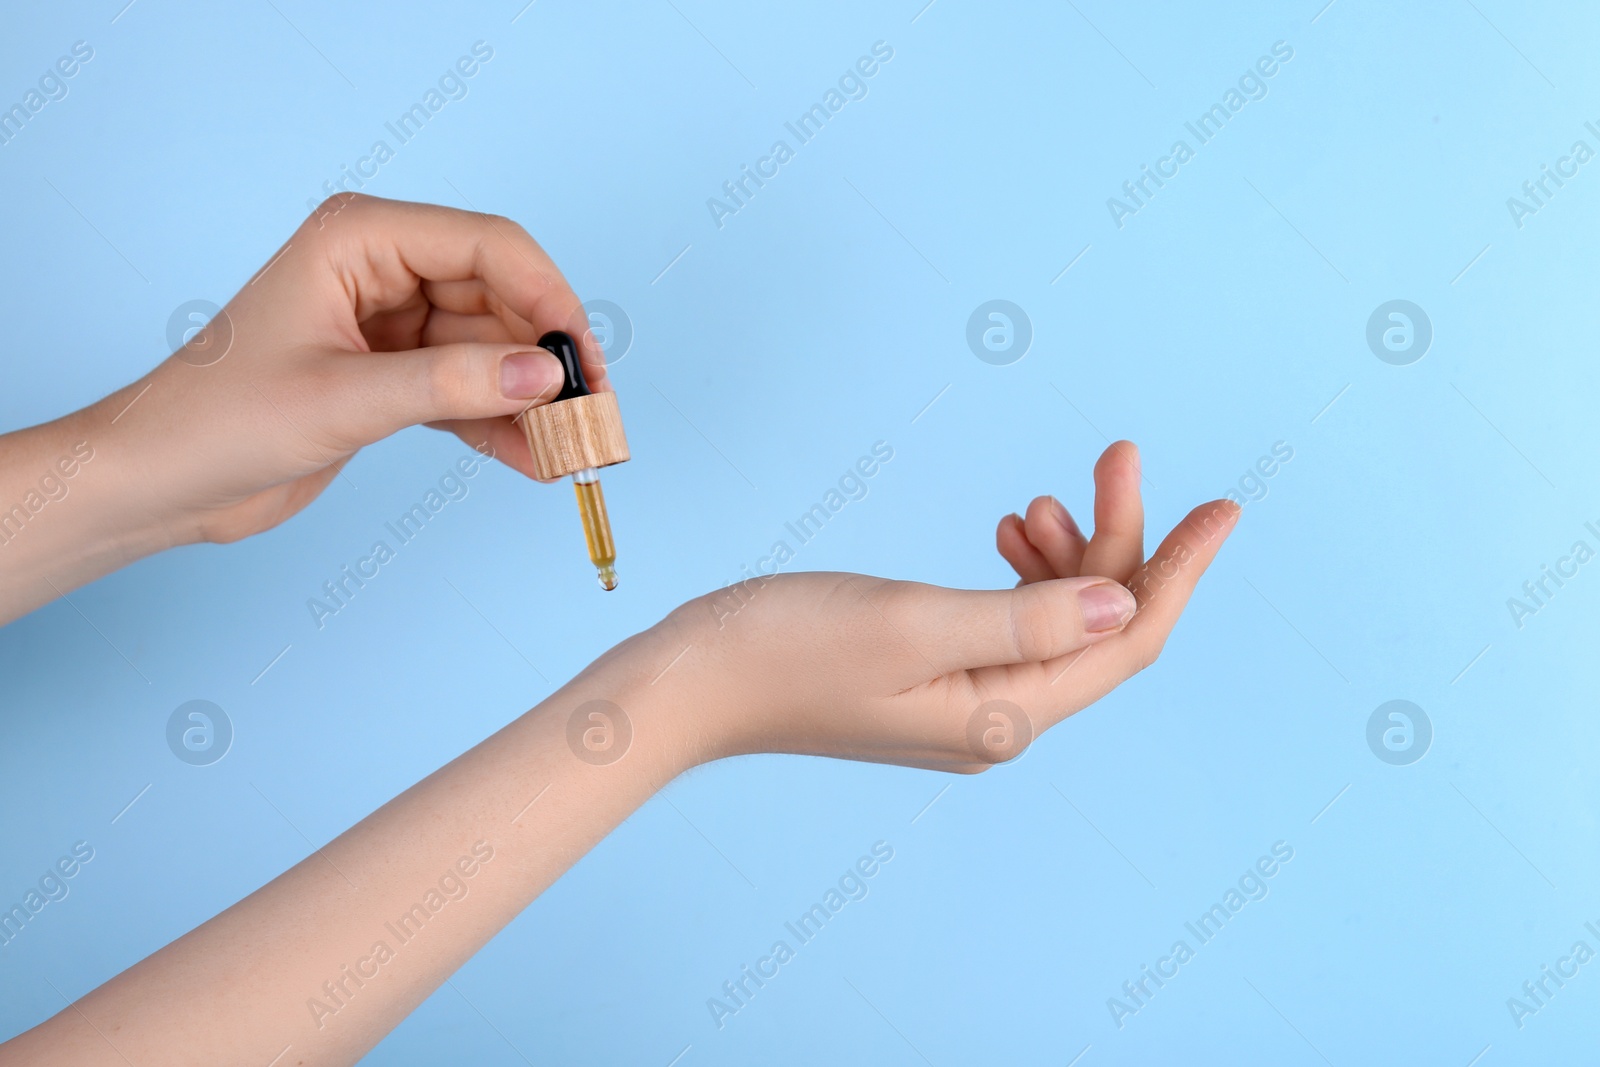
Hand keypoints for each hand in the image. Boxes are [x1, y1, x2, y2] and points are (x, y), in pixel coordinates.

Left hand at [88, 193, 607, 544]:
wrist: (161, 482)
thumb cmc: (220, 420)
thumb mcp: (345, 399)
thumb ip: (452, 384)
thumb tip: (547, 375)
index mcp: (361, 238)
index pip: (487, 245)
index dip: (549, 298)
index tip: (585, 360)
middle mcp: (381, 268)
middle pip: (501, 298)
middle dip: (548, 358)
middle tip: (591, 417)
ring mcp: (391, 323)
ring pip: (492, 350)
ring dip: (531, 401)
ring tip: (571, 451)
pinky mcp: (392, 375)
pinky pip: (467, 389)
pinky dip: (501, 423)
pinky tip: (534, 460)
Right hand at [649, 442, 1237, 770]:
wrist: (692, 684)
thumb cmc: (786, 650)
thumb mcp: (913, 623)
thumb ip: (1024, 614)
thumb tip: (1124, 604)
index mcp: (1006, 712)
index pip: (1128, 639)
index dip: (1181, 569)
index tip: (1224, 506)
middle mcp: (998, 717)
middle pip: (1097, 624)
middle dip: (1118, 537)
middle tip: (1115, 450)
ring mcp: (965, 702)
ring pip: (1053, 618)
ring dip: (1064, 552)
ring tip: (1034, 498)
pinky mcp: (932, 680)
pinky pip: (1008, 623)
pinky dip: (1019, 572)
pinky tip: (1002, 532)